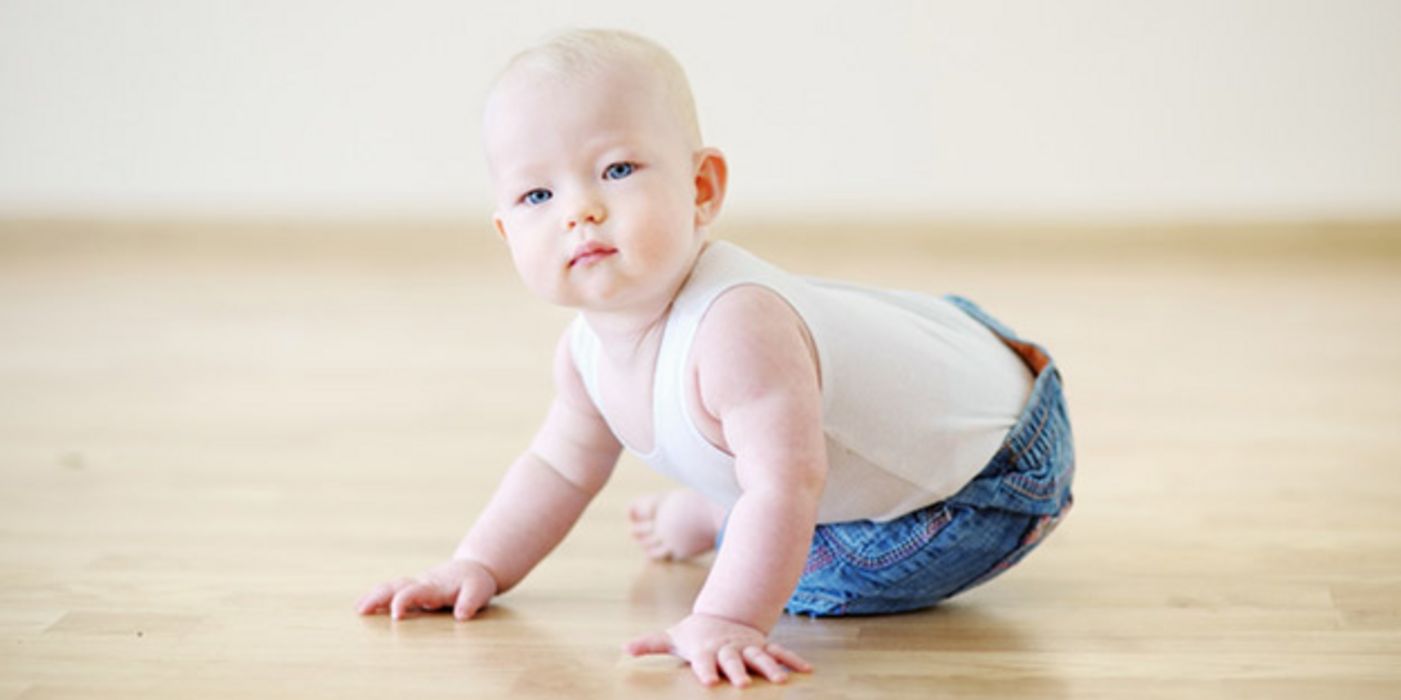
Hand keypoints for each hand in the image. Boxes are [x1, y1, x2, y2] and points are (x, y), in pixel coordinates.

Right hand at [356, 559, 498, 620]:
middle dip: (378, 597)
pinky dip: (376, 597)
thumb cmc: (475, 582)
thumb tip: (461, 616)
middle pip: (396, 587)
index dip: (404, 601)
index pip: (415, 592)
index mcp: (435, 586)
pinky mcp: (412, 589)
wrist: (472, 569)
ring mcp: (415, 585)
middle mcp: (421, 584)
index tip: (395, 615)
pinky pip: (391, 591)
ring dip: (373, 597)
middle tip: (362, 610)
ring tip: (357, 609)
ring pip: (390, 587)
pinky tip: (362, 606)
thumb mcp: (479, 591)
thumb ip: (470, 602)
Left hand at [625, 613, 812, 687]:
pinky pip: (779, 652)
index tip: (708, 682)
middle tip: (742, 685)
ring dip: (771, 668)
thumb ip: (650, 644)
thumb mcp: (672, 638)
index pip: (704, 661)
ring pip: (760, 656)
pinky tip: (807, 671)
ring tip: (782, 680)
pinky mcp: (761, 645)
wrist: (721, 614)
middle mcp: (728, 648)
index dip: (705, 670)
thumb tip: (624, 648)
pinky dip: (792, 660)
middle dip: (738, 671)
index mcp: (706, 649)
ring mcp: (747, 646)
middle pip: (734, 660)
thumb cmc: (693, 634)